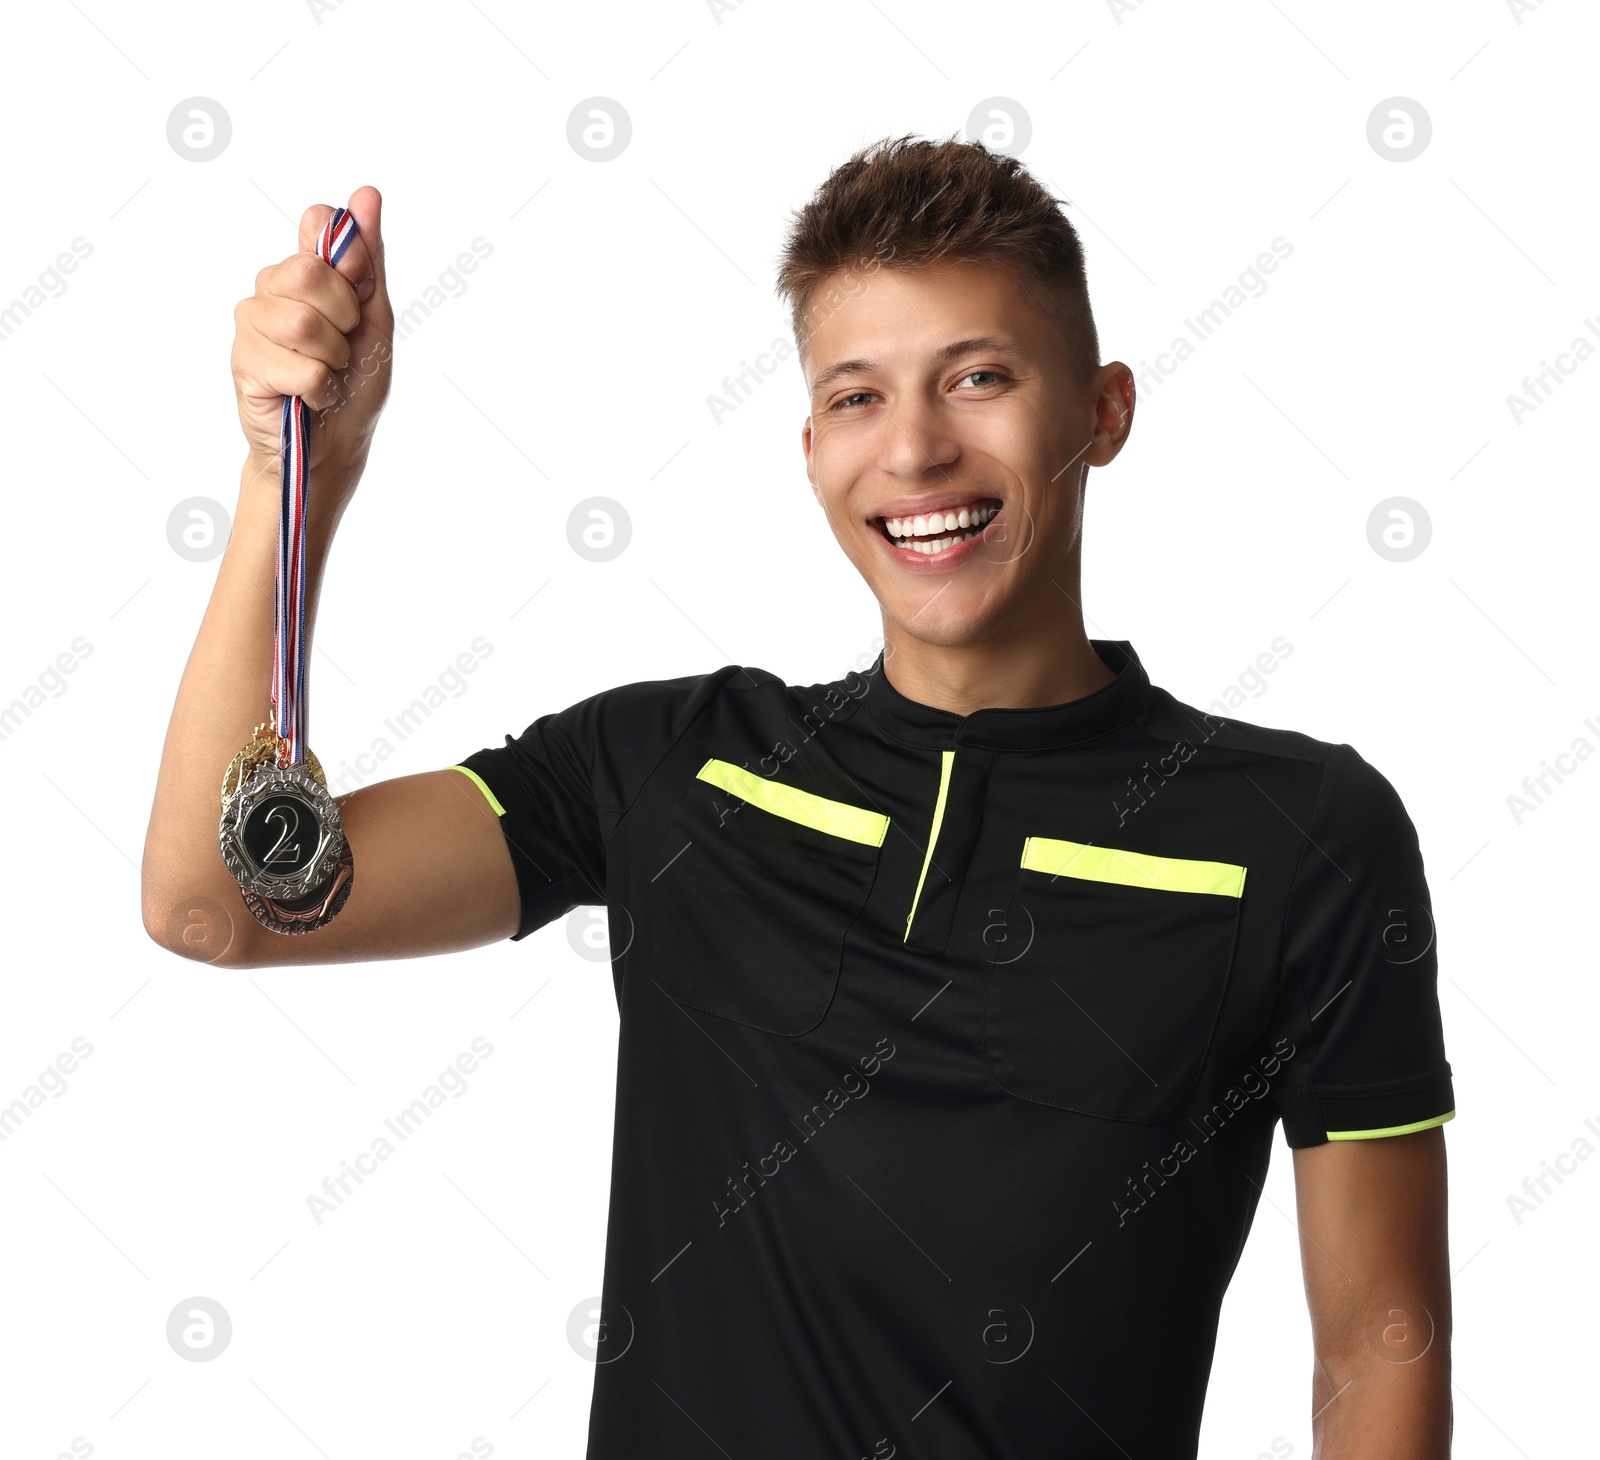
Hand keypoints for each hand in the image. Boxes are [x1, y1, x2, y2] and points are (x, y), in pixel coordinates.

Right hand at [230, 184, 393, 488]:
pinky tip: (311, 396)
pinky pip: (300, 366)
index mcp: (306, 271)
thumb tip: (366, 194)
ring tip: (326, 374)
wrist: (335, 444)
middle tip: (342, 348)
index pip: (318, 223)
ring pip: (303, 323)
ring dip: (332, 360)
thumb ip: (368, 260)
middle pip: (307, 272)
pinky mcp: (243, 362)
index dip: (346, 258)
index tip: (357, 294)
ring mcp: (251, 323)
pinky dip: (321, 389)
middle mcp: (271, 288)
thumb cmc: (355, 382)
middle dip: (343, 319)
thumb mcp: (374, 319)